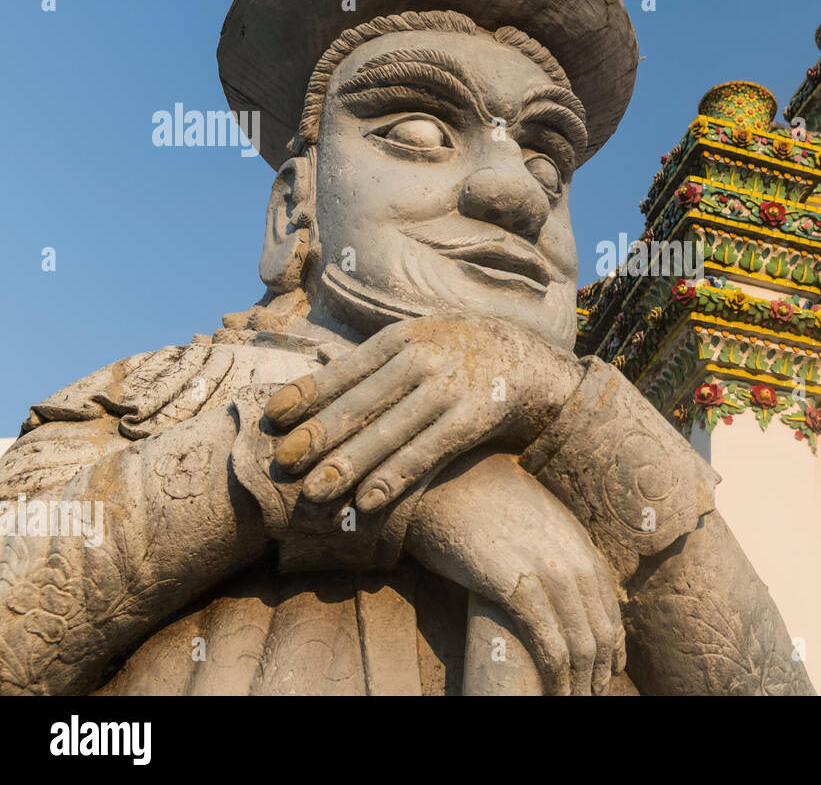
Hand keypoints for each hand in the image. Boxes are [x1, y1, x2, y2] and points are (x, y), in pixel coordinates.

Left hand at [261, 315, 584, 512]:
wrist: (530, 359)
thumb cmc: (460, 356)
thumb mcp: (420, 342)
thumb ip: (376, 364)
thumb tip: (313, 393)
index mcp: (402, 338)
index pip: (345, 369)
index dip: (307, 394)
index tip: (272, 418)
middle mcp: (423, 358)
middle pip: (362, 402)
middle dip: (319, 436)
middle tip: (282, 465)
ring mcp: (449, 387)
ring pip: (390, 432)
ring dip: (349, 465)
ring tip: (315, 493)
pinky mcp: (474, 416)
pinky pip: (428, 451)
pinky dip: (396, 476)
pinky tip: (368, 501)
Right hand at [407, 451, 626, 695]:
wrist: (453, 484)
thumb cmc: (488, 507)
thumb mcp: (540, 524)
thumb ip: (561, 552)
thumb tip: (568, 584)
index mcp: (583, 549)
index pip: (610, 613)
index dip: (611, 652)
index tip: (605, 675)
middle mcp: (576, 563)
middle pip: (600, 635)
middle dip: (598, 675)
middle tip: (588, 697)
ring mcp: (550, 576)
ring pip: (581, 647)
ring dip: (580, 685)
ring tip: (570, 702)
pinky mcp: (519, 589)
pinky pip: (551, 646)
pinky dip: (557, 678)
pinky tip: (553, 693)